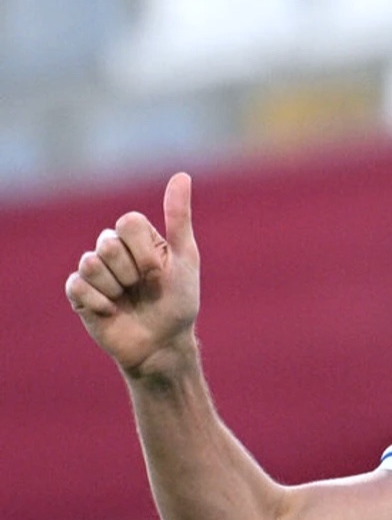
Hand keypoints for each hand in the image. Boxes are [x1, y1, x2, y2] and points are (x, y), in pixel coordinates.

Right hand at [66, 172, 200, 377]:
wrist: (163, 343)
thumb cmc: (178, 302)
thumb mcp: (184, 258)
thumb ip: (179, 217)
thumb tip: (181, 175)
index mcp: (138, 238)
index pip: (128, 222)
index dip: (145, 252)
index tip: (160, 273)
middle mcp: (113, 250)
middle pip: (108, 242)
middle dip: (132, 272)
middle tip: (143, 288)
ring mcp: (95, 271)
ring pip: (91, 263)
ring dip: (116, 288)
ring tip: (127, 300)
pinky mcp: (79, 293)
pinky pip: (78, 285)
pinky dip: (100, 302)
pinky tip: (112, 312)